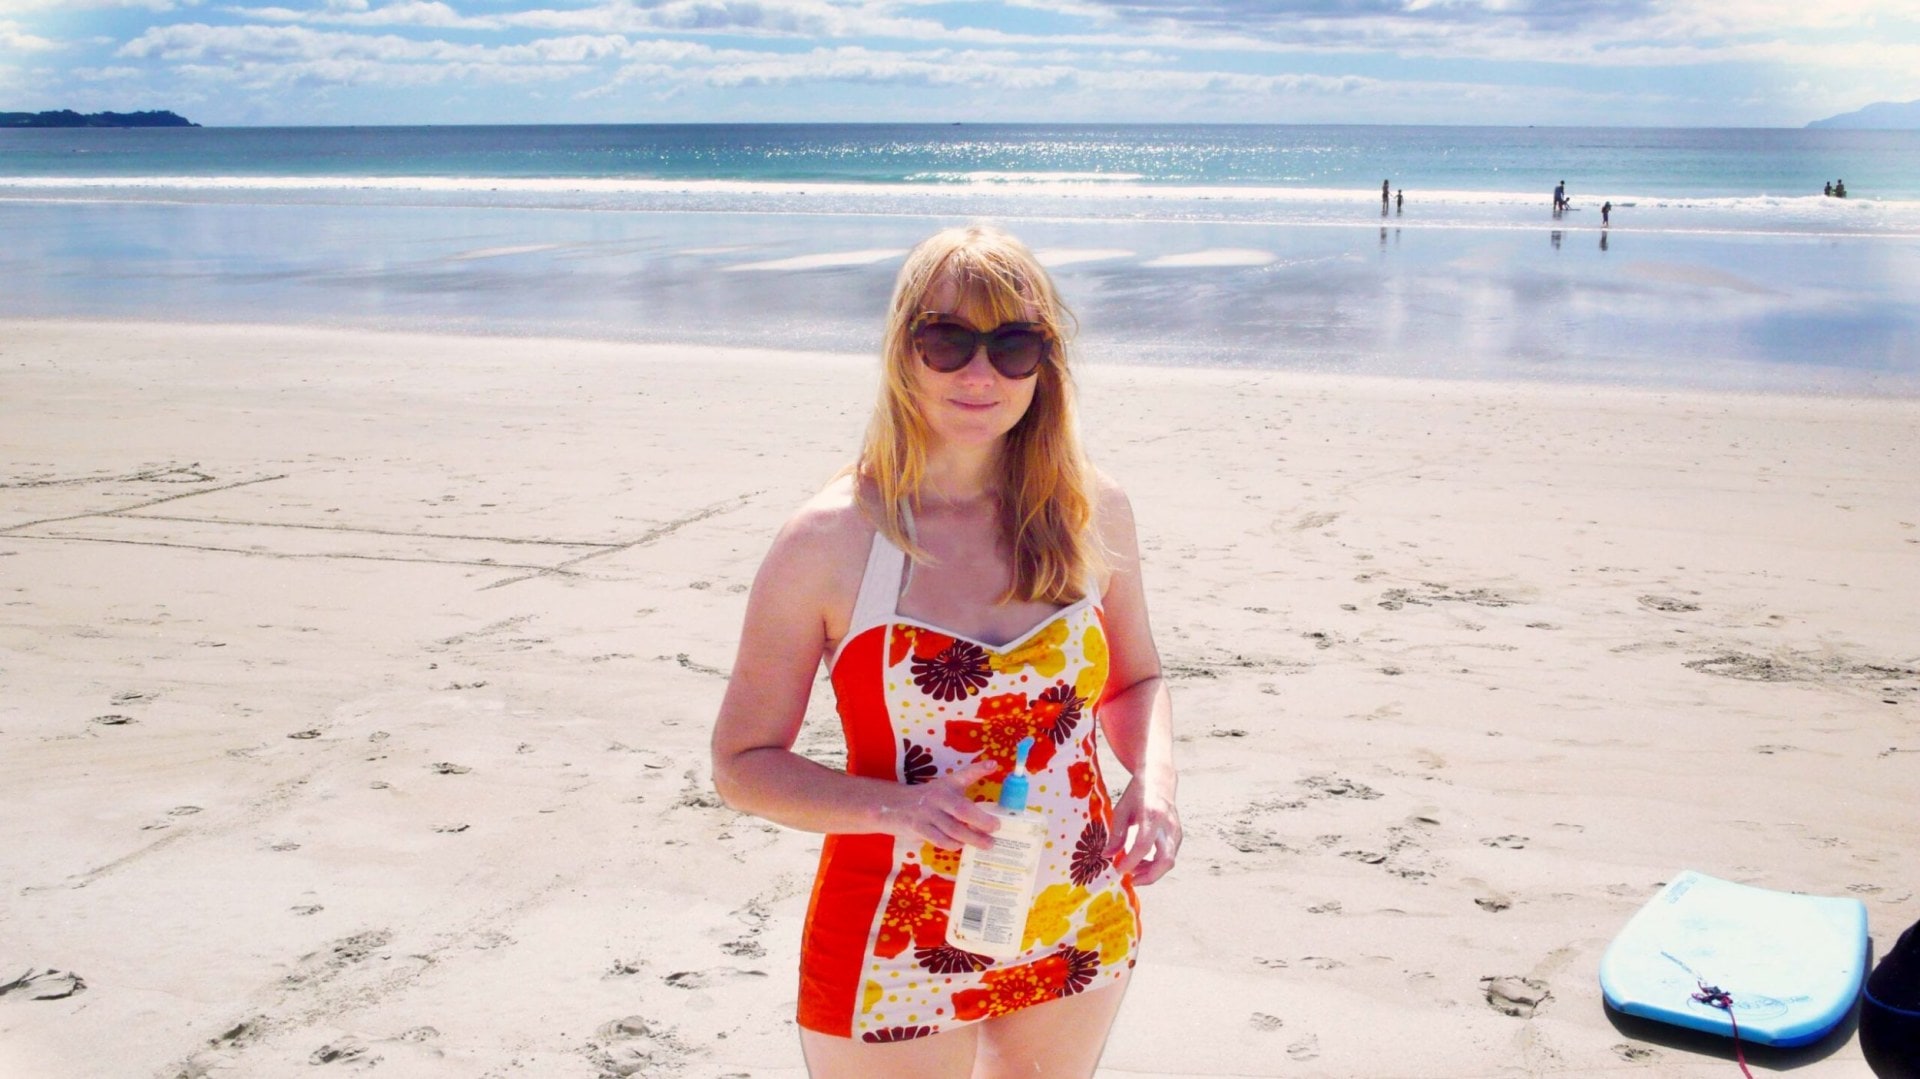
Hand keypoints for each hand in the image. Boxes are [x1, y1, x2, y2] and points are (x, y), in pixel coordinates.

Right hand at [874, 759, 1002, 849]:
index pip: (964, 774)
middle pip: (962, 810)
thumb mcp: (946, 787)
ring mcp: (928, 814)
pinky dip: (954, 844)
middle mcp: (938, 797)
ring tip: (988, 844)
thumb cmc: (928, 799)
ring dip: (972, 838)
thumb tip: (992, 774)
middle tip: (996, 828)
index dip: (978, 769)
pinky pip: (940, 840)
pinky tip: (962, 845)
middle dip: (981, 821)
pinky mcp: (919, 828)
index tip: (993, 764)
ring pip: (953, 829)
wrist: (894, 806)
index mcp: (947, 785)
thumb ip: (968, 783)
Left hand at [1104, 780, 1179, 884]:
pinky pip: (1170, 856)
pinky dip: (1156, 864)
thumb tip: (1107, 856)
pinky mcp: (1179, 836)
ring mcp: (1176, 831)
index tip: (1118, 870)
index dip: (1131, 861)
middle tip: (1130, 879)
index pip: (1143, 845)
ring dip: (1151, 872)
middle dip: (1148, 876)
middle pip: (1165, 860)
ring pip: (1169, 861)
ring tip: (1133, 870)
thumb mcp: (1121, 810)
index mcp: (1152, 815)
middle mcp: (1168, 825)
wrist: (1159, 780)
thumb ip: (1116, 835)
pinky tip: (1142, 863)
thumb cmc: (1137, 794)